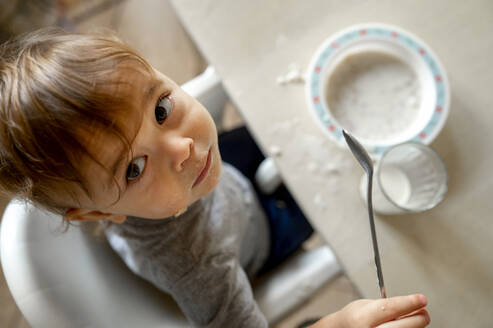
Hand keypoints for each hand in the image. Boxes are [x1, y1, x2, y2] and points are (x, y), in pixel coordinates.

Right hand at [311, 294, 429, 327]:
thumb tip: (414, 306)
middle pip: (402, 327)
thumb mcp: (366, 305)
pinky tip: (405, 327)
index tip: (421, 299)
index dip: (409, 303)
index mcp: (362, 318)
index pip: (390, 308)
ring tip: (415, 321)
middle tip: (424, 313)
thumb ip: (388, 306)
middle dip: (418, 319)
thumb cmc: (354, 318)